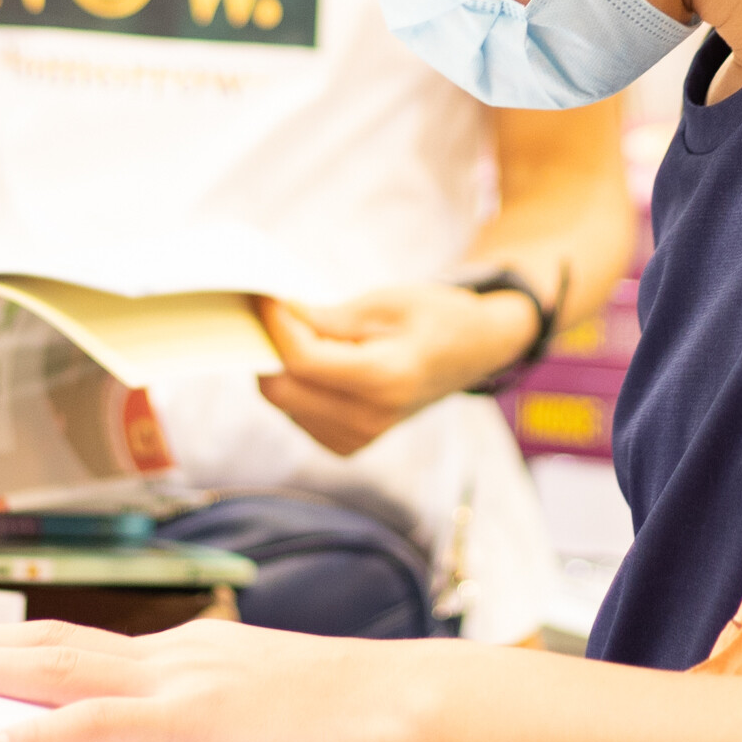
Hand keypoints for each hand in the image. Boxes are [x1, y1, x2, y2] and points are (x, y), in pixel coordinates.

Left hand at [0, 617, 433, 741]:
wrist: (411, 705)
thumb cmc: (366, 725)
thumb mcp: (282, 721)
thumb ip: (238, 730)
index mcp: (198, 655)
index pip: (95, 650)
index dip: (28, 650)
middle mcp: (178, 654)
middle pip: (56, 645)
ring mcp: (180, 682)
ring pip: (58, 670)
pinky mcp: (191, 719)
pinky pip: (95, 725)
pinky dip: (35, 732)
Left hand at [254, 282, 533, 456]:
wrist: (474, 351)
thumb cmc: (437, 318)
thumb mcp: (389, 302)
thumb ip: (333, 317)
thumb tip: (282, 314)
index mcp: (387, 378)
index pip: (303, 360)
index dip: (275, 325)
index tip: (267, 297)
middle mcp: (371, 417)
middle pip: (282, 390)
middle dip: (272, 348)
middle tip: (282, 313)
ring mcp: (362, 436)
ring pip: (284, 404)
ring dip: (284, 368)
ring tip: (313, 337)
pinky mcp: (352, 444)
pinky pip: (299, 417)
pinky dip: (298, 388)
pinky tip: (324, 365)